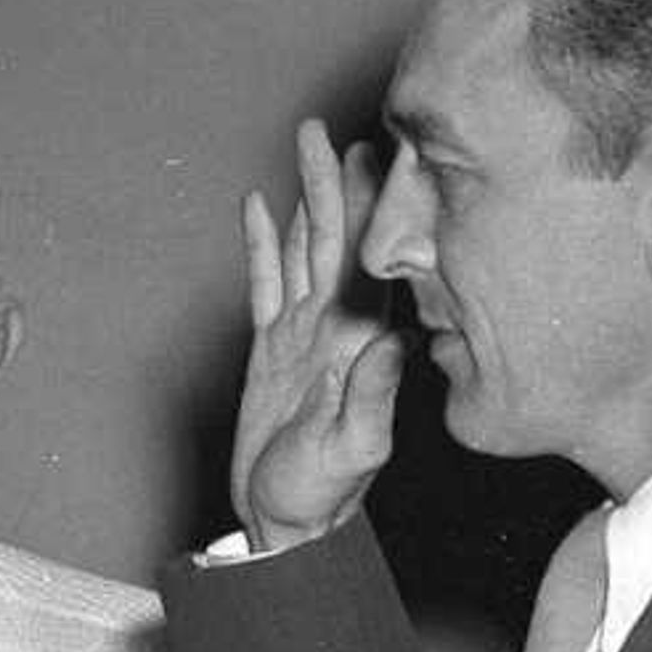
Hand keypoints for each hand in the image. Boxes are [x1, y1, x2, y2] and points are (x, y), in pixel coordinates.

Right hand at [232, 120, 405, 550]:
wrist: (286, 522)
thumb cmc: (322, 495)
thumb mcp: (353, 448)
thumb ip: (371, 395)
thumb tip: (393, 339)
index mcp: (366, 341)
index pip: (379, 260)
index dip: (381, 208)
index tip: (390, 154)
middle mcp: (339, 326)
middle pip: (341, 238)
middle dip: (344, 182)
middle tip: (343, 128)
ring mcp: (305, 333)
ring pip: (306, 248)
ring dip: (308, 195)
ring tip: (307, 143)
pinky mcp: (271, 348)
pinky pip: (266, 284)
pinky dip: (263, 244)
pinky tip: (259, 206)